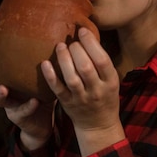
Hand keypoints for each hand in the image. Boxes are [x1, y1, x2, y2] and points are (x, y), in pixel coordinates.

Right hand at [0, 27, 54, 150]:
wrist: (44, 121)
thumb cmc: (42, 92)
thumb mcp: (41, 74)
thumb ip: (43, 57)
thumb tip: (56, 28)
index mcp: (8, 76)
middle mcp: (5, 88)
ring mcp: (10, 104)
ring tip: (3, 88)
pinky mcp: (19, 117)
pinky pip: (22, 111)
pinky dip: (28, 106)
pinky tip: (35, 101)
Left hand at [41, 27, 124, 155]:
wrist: (99, 125)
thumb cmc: (105, 97)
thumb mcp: (111, 80)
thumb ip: (101, 62)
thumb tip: (87, 36)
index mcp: (111, 82)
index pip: (102, 60)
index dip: (91, 43)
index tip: (83, 31)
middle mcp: (97, 90)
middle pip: (86, 67)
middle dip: (77, 50)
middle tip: (72, 42)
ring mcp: (81, 98)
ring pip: (72, 78)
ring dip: (64, 59)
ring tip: (60, 46)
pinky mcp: (67, 104)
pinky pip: (58, 89)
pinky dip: (50, 76)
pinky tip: (45, 63)